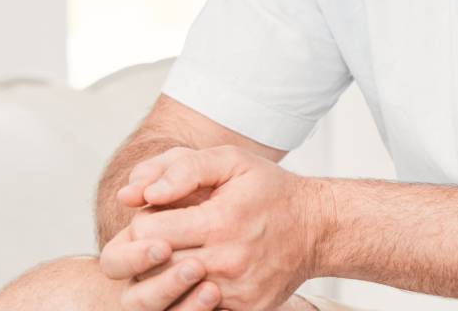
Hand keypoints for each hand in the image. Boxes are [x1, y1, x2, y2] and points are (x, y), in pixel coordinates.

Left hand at [100, 145, 331, 309]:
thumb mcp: (232, 161)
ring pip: (173, 293)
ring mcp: (237, 290)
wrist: (318, 227)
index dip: (144, 221)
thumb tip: (140, 194)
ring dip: (168, 275)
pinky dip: (192, 294)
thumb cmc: (269, 190)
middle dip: (150, 251)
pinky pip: (200, 308)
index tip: (161, 215)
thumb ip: (182, 168)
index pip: (146, 232)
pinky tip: (201, 275)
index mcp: (219, 222)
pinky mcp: (246, 308)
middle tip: (167, 238)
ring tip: (183, 255)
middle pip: (154, 267)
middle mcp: (227, 261)